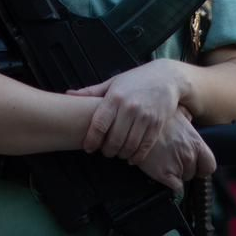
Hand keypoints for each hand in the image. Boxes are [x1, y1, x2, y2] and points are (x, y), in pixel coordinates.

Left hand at [71, 60, 186, 160]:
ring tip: (117, 153)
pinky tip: (131, 158)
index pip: (99, 124)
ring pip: (129, 145)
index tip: (88, 148)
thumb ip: (91, 91)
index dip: (92, 140)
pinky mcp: (157, 124)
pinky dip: (137, 156)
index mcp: (115, 97)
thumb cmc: (136, 80)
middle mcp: (129, 108)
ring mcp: (145, 116)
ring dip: (121, 154)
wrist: (167, 77)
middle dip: (107, 151)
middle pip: (114, 139)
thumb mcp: (113, 82)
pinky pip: (145, 146)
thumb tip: (68, 94)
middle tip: (105, 152)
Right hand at [132, 112, 216, 191]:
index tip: (194, 167)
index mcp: (196, 142)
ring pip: (182, 180)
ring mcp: (178, 165)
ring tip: (162, 162)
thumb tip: (189, 117)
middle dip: (184, 170)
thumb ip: (187, 118)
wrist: (135, 126)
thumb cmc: (155, 118)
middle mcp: (189, 155)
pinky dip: (168, 183)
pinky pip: (174, 188)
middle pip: (193, 173)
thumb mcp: (176, 112)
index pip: (210, 166)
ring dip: (174, 175)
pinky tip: (159, 172)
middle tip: (171, 160)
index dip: (202, 168)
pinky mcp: (164, 174)